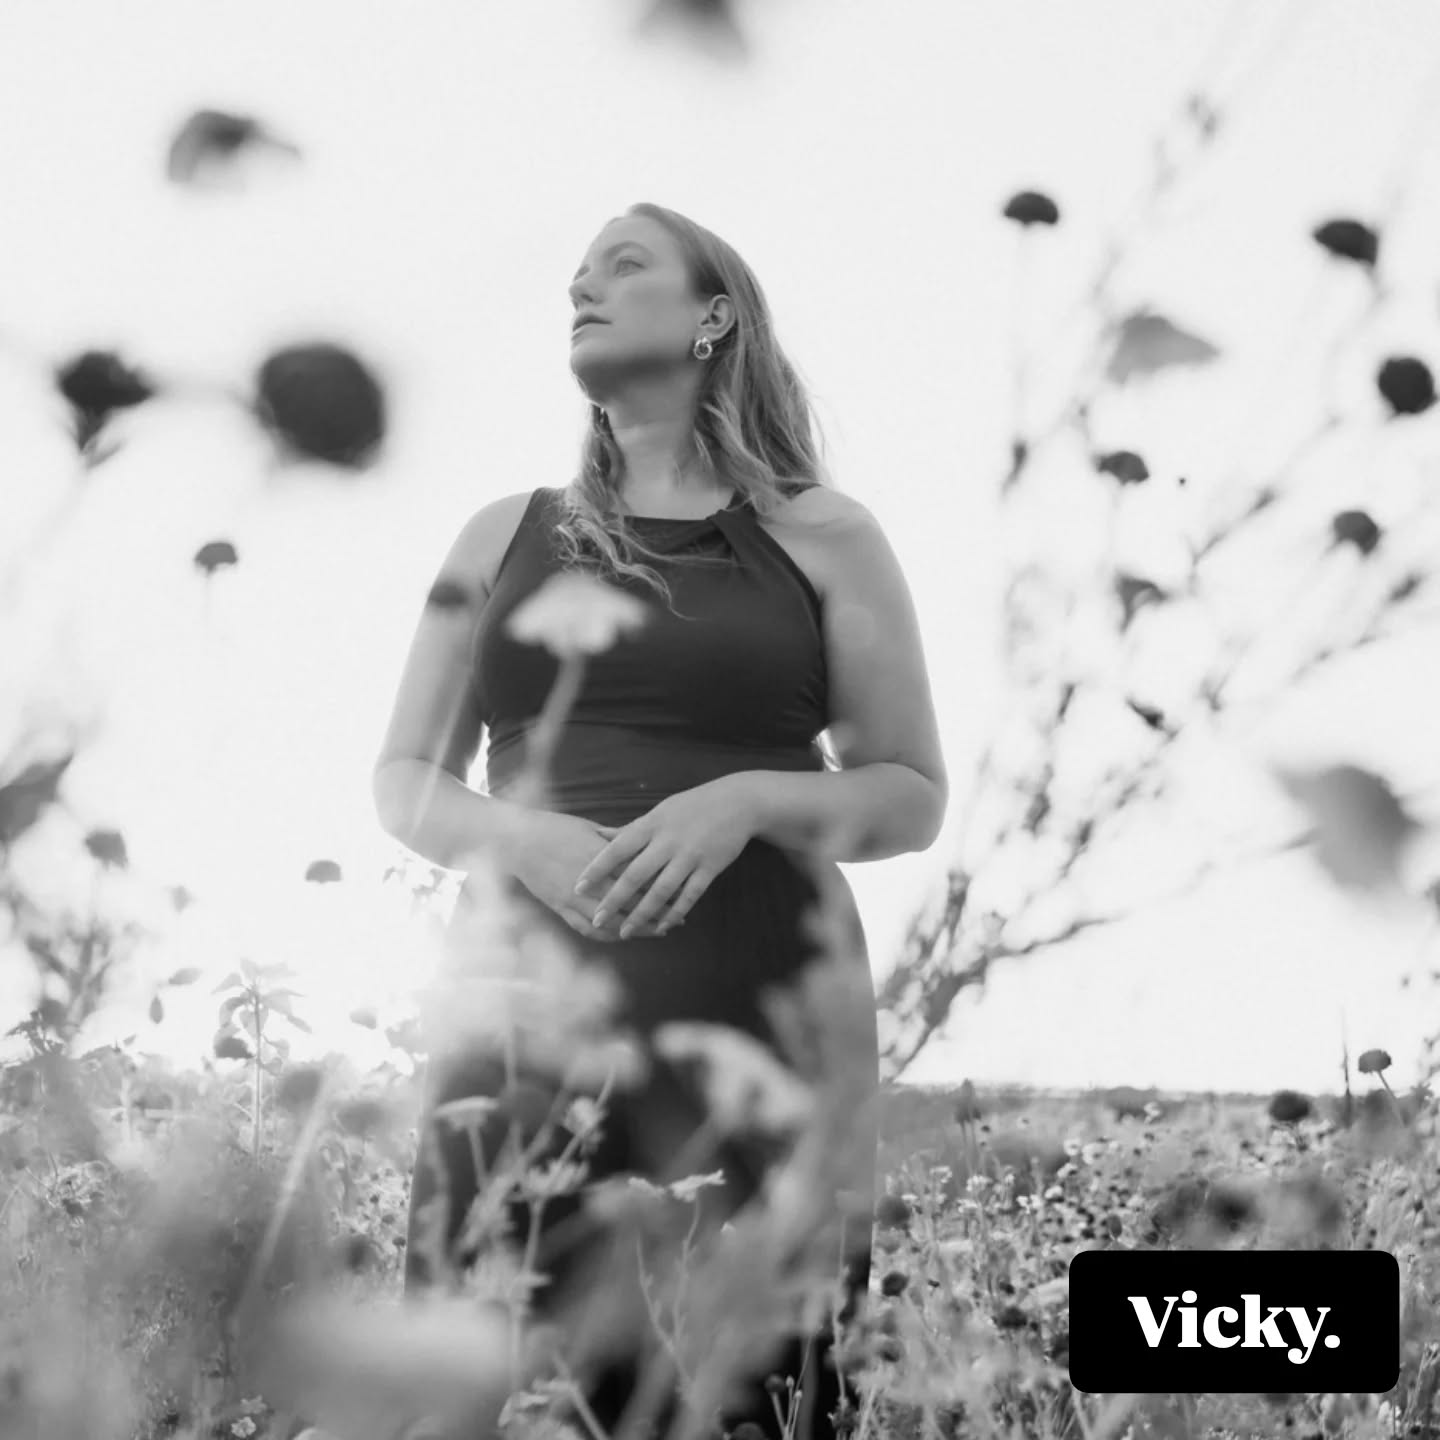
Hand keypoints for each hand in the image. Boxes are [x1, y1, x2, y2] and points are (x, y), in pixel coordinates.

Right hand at [499, 811, 667, 941]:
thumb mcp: (589, 828)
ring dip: (635, 929)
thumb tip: (642, 838)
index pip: (639, 878)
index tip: (681, 893)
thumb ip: (616, 838)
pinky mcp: (559, 908)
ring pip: (611, 922)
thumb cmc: (554, 827)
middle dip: (656, 914)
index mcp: (601, 858)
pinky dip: (606, 935)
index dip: (661, 889)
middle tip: (676, 919)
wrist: (517, 840)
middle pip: (630, 904)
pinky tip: (621, 936)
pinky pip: (586, 928)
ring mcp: (573, 898)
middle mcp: (590, 882)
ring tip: (655, 931)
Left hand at [571, 777, 758, 938]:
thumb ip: (630, 828)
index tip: (577, 887)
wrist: (738, 802)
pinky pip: (689, 895)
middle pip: (635, 874)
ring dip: (641, 914)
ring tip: (624, 932)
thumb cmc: (692, 806)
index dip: (596, 869)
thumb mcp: (659, 811)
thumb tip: (597, 834)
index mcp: (652, 824)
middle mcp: (668, 841)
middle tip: (596, 919)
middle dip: (614, 899)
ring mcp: (690, 855)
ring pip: (661, 891)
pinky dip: (674, 912)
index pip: (617, 848)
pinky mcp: (710, 867)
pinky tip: (660, 927)